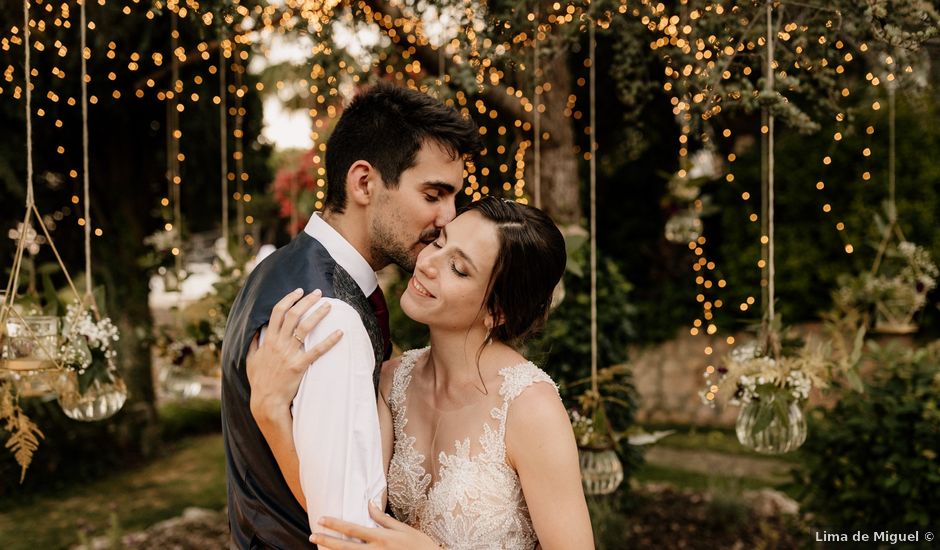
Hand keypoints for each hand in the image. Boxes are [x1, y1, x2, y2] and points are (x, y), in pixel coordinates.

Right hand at [247, 288, 342, 418]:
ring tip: (329, 306)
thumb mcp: (250, 360)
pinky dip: (329, 340)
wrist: (266, 401)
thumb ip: (253, 344)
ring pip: (305, 328)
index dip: (288, 299)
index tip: (298, 291)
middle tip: (318, 292)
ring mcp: (289, 354)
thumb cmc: (259, 382)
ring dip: (318, 314)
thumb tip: (255, 332)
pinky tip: (340, 332)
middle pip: (293, 315)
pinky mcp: (299, 366)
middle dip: (306, 301)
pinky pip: (317, 350)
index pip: (277, 312)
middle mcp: (278, 344)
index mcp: (268, 340)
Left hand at [310, 502, 440, 549]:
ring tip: (319, 549)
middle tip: (311, 536)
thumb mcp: (403, 529)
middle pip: (345, 547)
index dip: (335, 524)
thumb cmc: (420, 545)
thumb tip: (370, 504)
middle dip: (326, 541)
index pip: (352, 529)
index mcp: (381, 537)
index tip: (321, 519)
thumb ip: (384, 518)